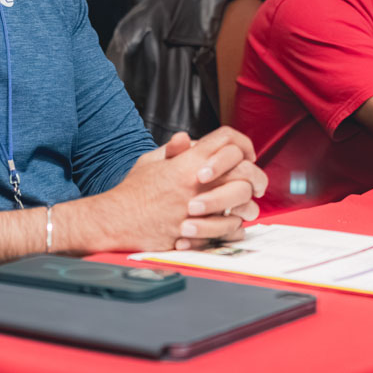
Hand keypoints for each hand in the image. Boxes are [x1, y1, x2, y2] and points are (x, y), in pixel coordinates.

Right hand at [75, 128, 266, 251]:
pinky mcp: (196, 233)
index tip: (246, 154)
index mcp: (187, 161)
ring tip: (244, 208)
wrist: (115, 221)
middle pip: (245, 171)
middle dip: (256, 176)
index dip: (241, 142)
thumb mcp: (150, 162)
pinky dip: (234, 228)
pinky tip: (231, 225)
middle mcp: (196, 183)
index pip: (227, 139)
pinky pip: (229, 229)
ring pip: (242, 202)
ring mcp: (198, 209)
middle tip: (256, 185)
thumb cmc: (132, 192)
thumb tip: (187, 140)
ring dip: (247, 205)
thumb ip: (172, 150)